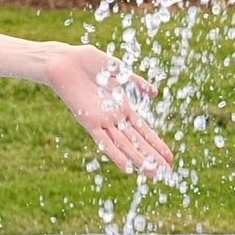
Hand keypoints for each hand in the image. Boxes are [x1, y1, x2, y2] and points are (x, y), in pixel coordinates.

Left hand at [44, 43, 173, 176]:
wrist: (65, 62)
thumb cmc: (89, 63)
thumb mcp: (119, 71)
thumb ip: (136, 82)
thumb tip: (155, 93)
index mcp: (122, 107)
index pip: (144, 130)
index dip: (156, 143)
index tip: (169, 157)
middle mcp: (114, 117)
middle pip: (137, 142)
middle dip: (152, 157)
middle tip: (167, 172)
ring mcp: (102, 121)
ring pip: (125, 145)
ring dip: (139, 160)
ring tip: (153, 173)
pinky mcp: (88, 121)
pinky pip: (104, 141)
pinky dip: (115, 155)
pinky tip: (127, 168)